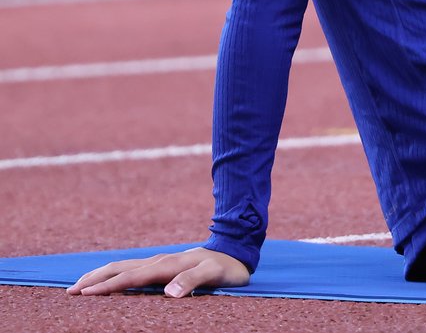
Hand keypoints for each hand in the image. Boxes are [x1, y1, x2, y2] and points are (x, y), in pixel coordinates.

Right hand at [66, 247, 249, 296]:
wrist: (236, 250)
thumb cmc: (226, 267)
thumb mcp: (213, 274)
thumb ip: (192, 281)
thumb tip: (169, 294)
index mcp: (166, 265)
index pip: (130, 277)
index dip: (108, 286)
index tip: (85, 294)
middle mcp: (159, 262)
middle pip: (119, 268)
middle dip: (94, 279)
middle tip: (70, 291)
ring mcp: (159, 262)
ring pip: (123, 266)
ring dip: (100, 275)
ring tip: (80, 284)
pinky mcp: (162, 264)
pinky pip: (132, 268)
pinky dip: (114, 273)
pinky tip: (108, 279)